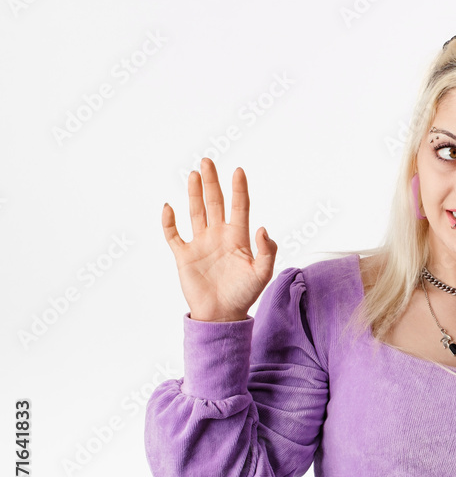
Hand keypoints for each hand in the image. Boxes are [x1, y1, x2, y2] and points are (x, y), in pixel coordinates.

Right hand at [161, 157, 277, 321]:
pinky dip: (169, 221)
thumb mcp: (262, 273)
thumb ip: (266, 251)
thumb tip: (262, 228)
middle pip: (215, 203)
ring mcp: (200, 244)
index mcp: (238, 237)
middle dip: (212, 182)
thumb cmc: (244, 294)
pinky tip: (169, 207)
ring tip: (194, 174)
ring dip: (194, 193)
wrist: (222, 315)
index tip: (238, 171)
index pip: (239, 207)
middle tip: (207, 161)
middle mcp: (219, 236)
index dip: (239, 189)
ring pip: (196, 212)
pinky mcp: (184, 255)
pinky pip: (173, 234)